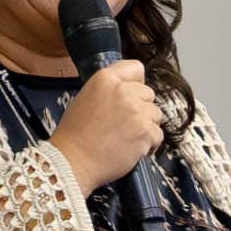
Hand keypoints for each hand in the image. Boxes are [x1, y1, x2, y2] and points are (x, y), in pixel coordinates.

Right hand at [51, 60, 161, 191]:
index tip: (132, 95)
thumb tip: (131, 88)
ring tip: (127, 137)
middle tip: (124, 123)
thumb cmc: (75, 134)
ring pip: (156, 114)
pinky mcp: (146, 132)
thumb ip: (110, 89)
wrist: (73, 161)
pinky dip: (149, 144)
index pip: (136, 68)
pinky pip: (158, 134)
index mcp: (106, 78)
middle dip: (141, 108)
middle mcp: (124, 91)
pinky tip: (132, 148)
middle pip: (148, 94)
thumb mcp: (86, 97)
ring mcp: (137, 111)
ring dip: (146, 126)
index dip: (135, 83)